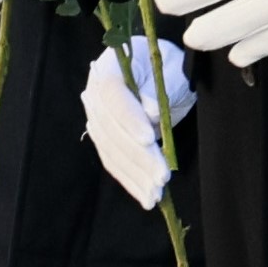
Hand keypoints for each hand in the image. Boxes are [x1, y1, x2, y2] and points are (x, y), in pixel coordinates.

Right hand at [80, 34, 193, 206]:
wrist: (165, 76)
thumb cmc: (170, 69)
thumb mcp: (172, 71)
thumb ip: (159, 89)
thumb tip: (150, 112)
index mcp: (108, 70)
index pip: (114, 97)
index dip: (130, 119)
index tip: (150, 139)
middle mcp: (95, 96)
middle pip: (112, 130)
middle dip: (139, 156)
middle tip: (162, 177)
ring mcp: (97, 120)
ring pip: (112, 152)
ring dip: (136, 175)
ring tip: (157, 194)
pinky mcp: (105, 141)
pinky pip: (114, 163)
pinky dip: (131, 182)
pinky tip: (147, 197)